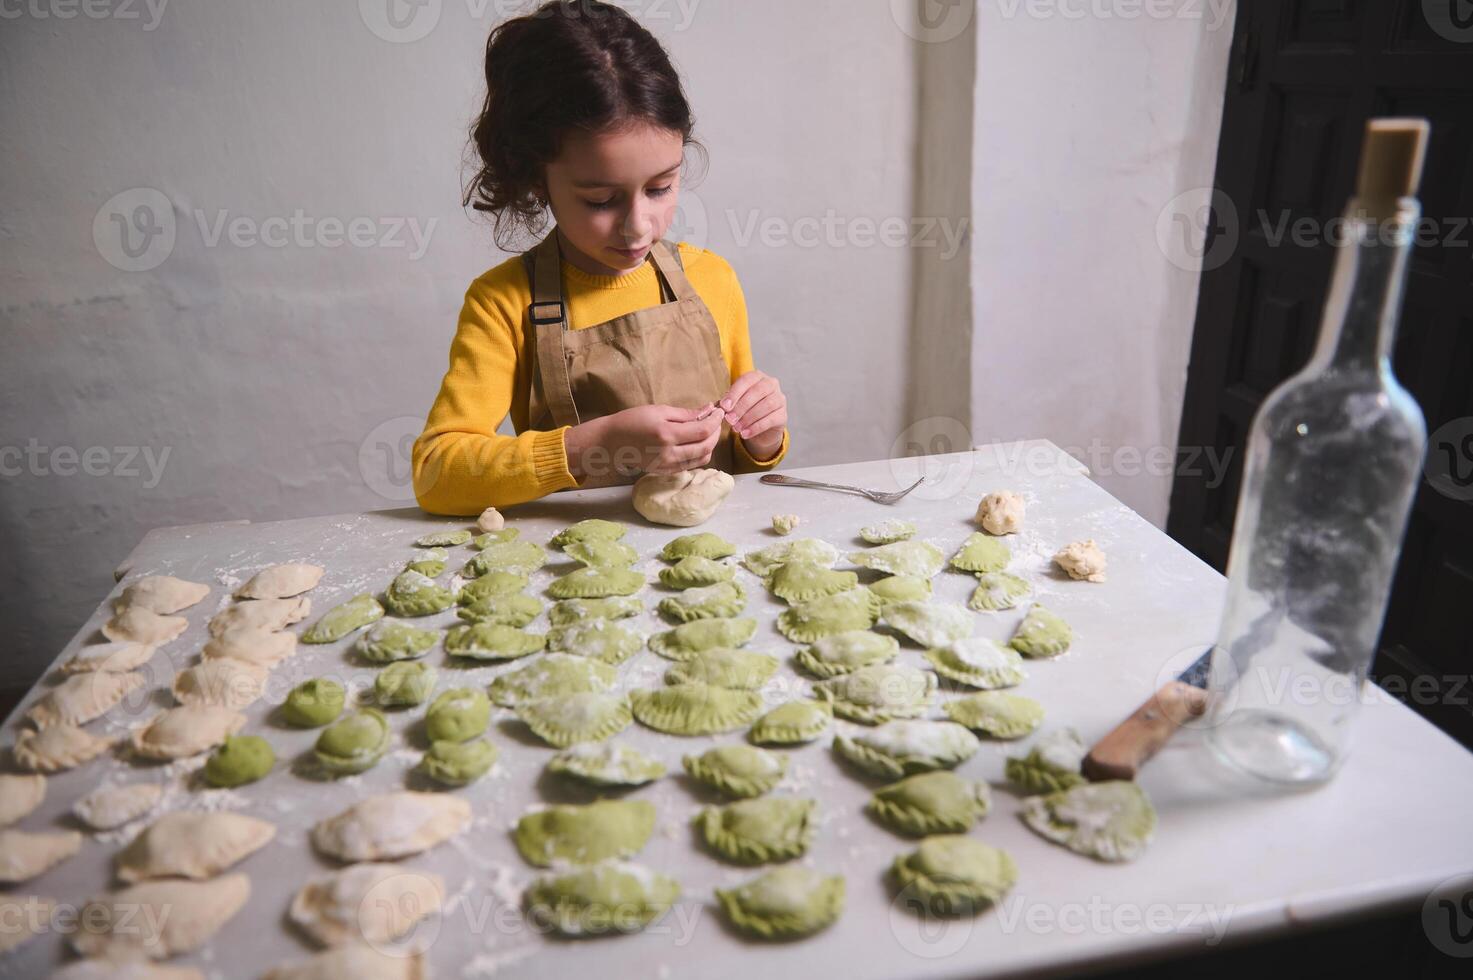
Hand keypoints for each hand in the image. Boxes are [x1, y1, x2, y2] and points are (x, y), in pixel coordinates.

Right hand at [565, 403, 724, 480]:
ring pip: (702, 459)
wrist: (611, 442)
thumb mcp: (658, 410)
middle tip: (716, 420)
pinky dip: (699, 454)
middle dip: (715, 432)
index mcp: (667, 434)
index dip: (715, 421)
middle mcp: (669, 453)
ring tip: (708, 431)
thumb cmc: (633, 420)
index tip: (719, 411)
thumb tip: (708, 410)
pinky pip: (690, 465)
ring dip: (710, 445)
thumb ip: (685, 414)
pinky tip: (697, 443)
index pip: (702, 431)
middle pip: (705, 446)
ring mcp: (667, 465)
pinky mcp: (665, 472)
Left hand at [721, 370, 786, 458]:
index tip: (724, 406)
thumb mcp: (735, 404)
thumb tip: (720, 407)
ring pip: (766, 405)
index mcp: (757, 377)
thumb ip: (728, 403)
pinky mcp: (783, 415)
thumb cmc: (745, 410)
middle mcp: (771, 384)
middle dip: (741, 406)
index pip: (747, 380)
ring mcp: (780, 399)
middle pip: (758, 392)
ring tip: (736, 428)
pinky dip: (756, 428)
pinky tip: (745, 434)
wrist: (760, 428)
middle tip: (730, 419)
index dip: (735, 393)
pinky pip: (771, 420)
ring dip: (749, 418)